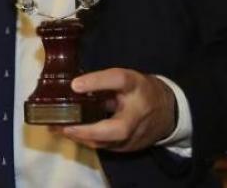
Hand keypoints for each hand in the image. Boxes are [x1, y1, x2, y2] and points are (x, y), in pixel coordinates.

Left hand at [54, 68, 176, 151]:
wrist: (168, 112)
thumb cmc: (140, 91)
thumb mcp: (127, 80)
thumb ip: (105, 84)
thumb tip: (73, 86)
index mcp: (137, 87)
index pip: (118, 80)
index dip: (97, 82)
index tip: (75, 85)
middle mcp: (138, 113)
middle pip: (117, 128)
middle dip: (88, 131)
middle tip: (64, 126)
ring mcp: (136, 134)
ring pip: (108, 143)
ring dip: (81, 137)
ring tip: (58, 129)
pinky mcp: (130, 147)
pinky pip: (105, 146)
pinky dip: (87, 140)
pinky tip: (71, 133)